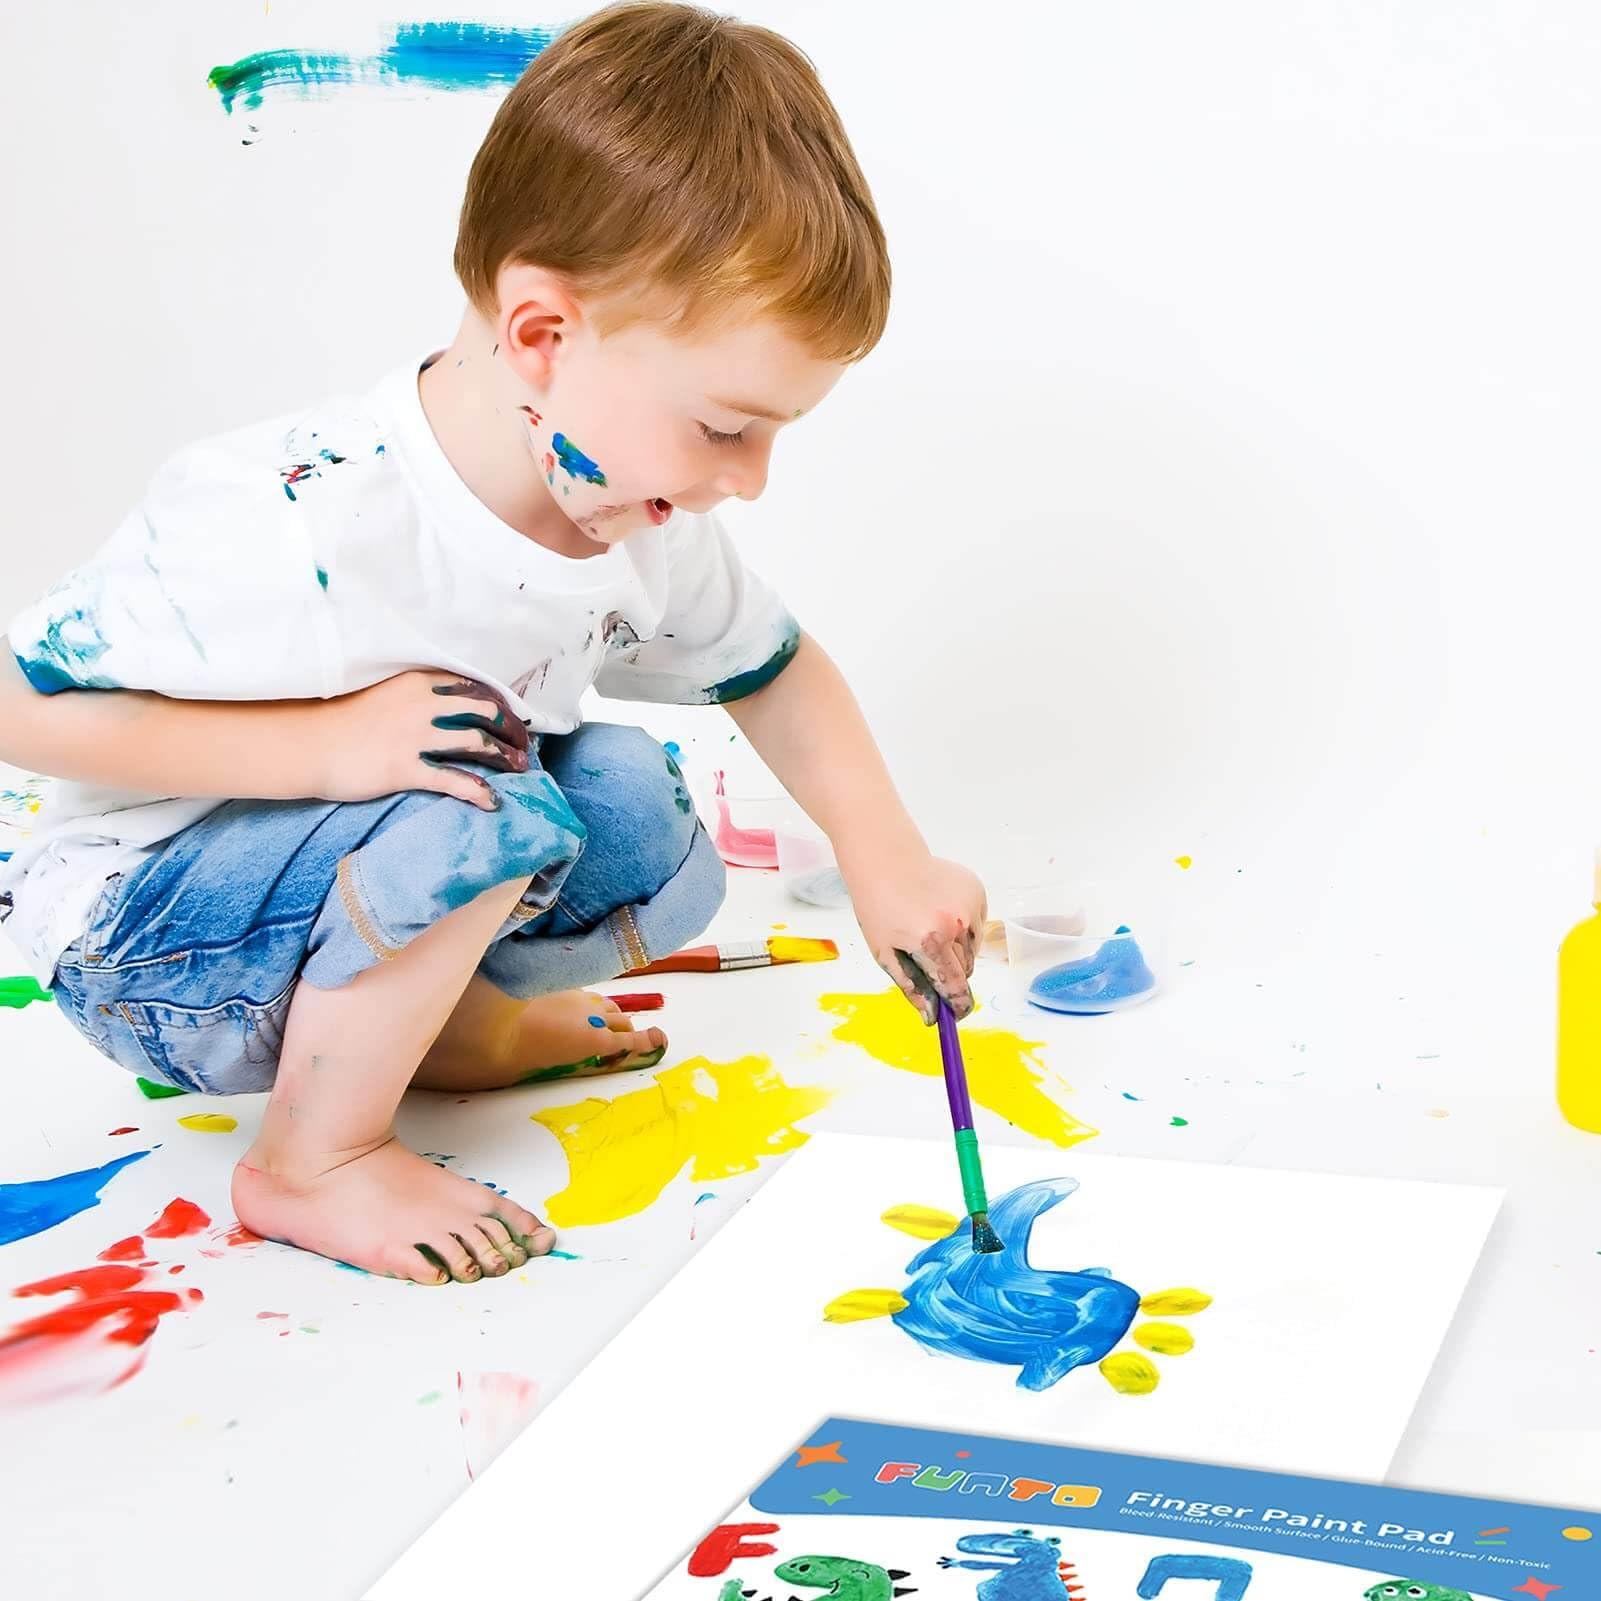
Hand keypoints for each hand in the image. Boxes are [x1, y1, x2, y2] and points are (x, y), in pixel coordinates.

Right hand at [316, 670, 530, 810]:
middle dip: (510, 728)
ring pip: (476, 741)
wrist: (305, 742)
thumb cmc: (339, 720)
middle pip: (483, 710)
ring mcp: (414, 736)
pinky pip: (453, 780)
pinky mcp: (405, 768)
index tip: (512, 716)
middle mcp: (422, 704)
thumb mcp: (382, 695)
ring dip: (503, 756)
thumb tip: (445, 706)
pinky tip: (492, 802)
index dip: (498, 703)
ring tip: (518, 769)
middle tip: (523, 745)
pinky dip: (478, 791)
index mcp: (416, 682)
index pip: (472, 687)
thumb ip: (414, 696)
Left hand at [844, 848, 987, 1024]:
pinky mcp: (977, 891)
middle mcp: (956, 923)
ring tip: (929, 928)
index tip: (957, 1015)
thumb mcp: (885, 952)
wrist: (886, 859)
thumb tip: (931, 1018)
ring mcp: (970, 905)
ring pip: (973, 948)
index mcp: (930, 940)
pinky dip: (964, 927)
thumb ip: (912, 987)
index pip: (955, 986)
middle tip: (927, 958)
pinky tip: (940, 912)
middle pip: (966, 969)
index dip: (958, 1005)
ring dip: (957, 949)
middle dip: (950, 972)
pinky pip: (978, 925)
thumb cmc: (878, 907)